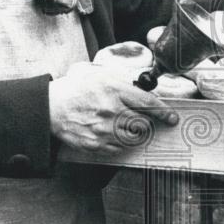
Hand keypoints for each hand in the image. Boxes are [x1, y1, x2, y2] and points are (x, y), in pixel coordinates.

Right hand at [48, 61, 179, 152]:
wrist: (51, 107)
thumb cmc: (77, 89)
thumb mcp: (100, 75)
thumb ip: (124, 81)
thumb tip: (146, 88)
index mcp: (114, 89)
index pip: (148, 103)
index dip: (164, 112)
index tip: (172, 118)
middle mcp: (111, 110)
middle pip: (143, 123)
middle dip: (145, 123)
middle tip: (138, 120)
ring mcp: (103, 129)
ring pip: (133, 138)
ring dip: (133, 133)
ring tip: (122, 126)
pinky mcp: (96, 144)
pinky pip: (118, 148)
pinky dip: (119, 143)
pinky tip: (110, 134)